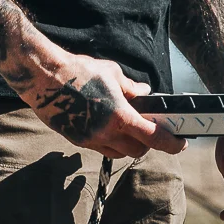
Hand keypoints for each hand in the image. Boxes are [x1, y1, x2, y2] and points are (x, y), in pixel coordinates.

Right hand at [17, 50, 184, 158]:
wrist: (43, 76)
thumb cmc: (78, 70)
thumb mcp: (112, 73)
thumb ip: (132, 88)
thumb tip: (145, 94)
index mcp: (119, 116)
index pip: (153, 138)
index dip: (171, 144)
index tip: (180, 144)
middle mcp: (105, 133)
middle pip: (137, 151)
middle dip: (147, 145)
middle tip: (149, 131)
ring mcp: (89, 139)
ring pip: (117, 153)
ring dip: (127, 146)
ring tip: (127, 129)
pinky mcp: (75, 139)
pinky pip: (99, 148)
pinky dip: (109, 142)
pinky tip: (106, 126)